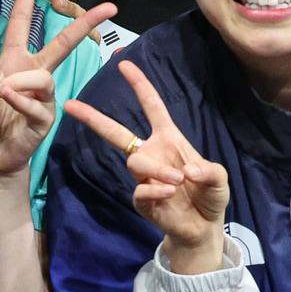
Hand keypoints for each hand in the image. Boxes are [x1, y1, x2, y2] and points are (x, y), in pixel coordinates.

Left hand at [0, 0, 114, 182]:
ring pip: (43, 76)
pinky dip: (18, 99)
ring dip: (18, 83)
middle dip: (84, 22)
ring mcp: (43, 96)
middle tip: (110, 7)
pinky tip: (4, 102)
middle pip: (62, 43)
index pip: (22, 23)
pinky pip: (37, 102)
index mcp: (14, 62)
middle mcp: (32, 74)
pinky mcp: (46, 118)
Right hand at [65, 60, 228, 273]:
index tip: (124, 64)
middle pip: (116, 132)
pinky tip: (169, 194)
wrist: (204, 227)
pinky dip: (155, 191)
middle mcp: (151, 153)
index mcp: (168, 138)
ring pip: (135, 161)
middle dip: (93, 118)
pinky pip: (139, 190)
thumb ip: (208, 171)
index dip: (139, 85)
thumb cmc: (210, 195)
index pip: (152, 106)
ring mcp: (144, 178)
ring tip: (177, 181)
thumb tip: (186, 170)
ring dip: (156, 169)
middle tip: (71, 104)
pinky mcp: (141, 200)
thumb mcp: (219, 178)